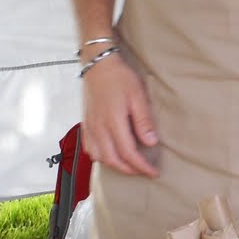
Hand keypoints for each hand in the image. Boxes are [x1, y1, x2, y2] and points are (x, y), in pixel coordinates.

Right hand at [82, 54, 158, 177]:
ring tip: (130, 166)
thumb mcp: (137, 96)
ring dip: (115, 166)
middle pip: (113, 160)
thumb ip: (143, 121)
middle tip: (144, 171)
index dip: (141, 166)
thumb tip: (151, 143)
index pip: (128, 153)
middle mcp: (99, 128)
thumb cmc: (119, 78)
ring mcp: (90, 127)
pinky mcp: (85, 124)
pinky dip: (101, 158)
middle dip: (130, 170)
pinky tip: (110, 156)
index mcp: (113, 122)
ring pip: (100, 157)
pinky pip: (90, 149)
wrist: (97, 65)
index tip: (153, 172)